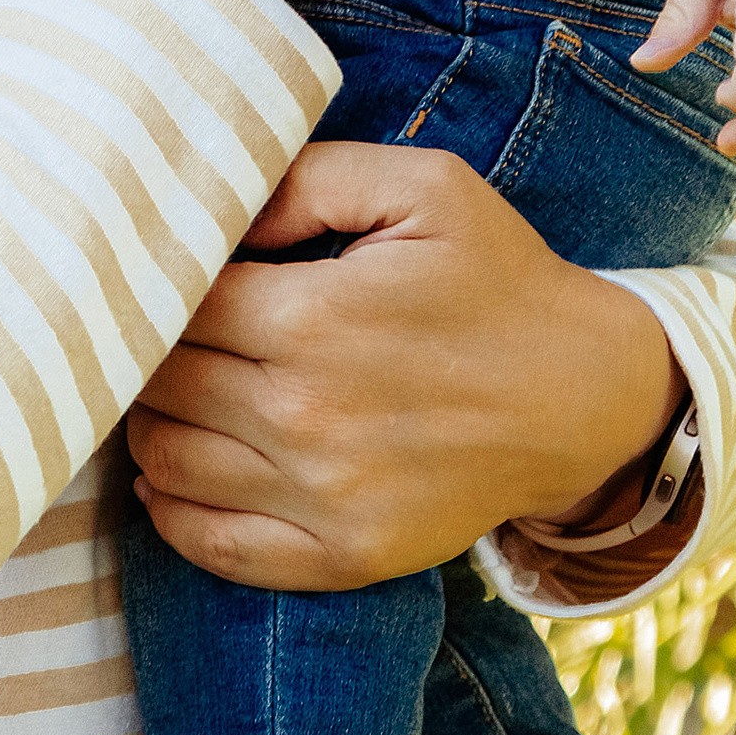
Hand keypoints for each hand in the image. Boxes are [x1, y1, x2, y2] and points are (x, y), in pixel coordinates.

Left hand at [127, 142, 680, 591]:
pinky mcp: (345, 556)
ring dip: (149, 425)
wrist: (588, 396)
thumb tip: (214, 209)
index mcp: (317, 318)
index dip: (159, 285)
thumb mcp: (423, 188)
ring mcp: (325, 498)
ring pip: (167, 463)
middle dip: (147, 351)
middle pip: (159, 384)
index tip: (166, 277)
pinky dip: (170, 513)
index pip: (174, 305)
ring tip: (170, 392)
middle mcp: (308, 416)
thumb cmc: (499, 278)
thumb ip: (307, 178)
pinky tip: (172, 473)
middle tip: (156, 332)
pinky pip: (211, 546)